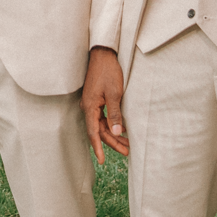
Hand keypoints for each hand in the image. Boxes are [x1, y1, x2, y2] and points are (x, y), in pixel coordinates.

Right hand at [81, 46, 129, 162]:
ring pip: (101, 125)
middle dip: (112, 143)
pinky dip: (111, 125)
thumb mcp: (114, 93)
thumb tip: (115, 133)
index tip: (101, 161)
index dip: (98, 148)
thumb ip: (115, 114)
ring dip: (113, 135)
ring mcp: (92, 104)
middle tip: (127, 152)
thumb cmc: (108, 72)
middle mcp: (88, 107)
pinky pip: (102, 117)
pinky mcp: (96, 100)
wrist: (103, 55)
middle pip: (99, 131)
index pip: (94, 132)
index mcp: (90, 107)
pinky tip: (121, 130)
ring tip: (127, 144)